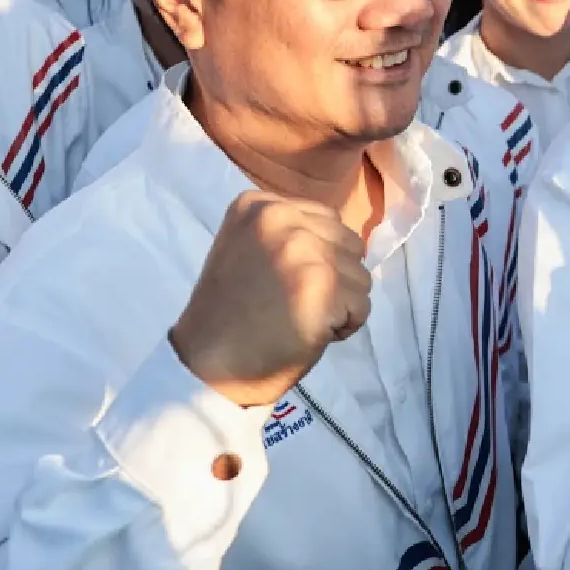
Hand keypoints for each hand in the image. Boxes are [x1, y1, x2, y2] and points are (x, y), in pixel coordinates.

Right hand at [169, 193, 370, 406]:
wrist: (208, 364)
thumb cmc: (231, 315)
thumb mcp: (250, 251)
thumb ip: (291, 234)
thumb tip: (346, 243)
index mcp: (258, 205)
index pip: (328, 220)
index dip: (320, 257)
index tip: (284, 281)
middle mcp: (280, 218)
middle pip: (350, 245)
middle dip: (334, 279)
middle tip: (292, 303)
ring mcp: (303, 249)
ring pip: (360, 277)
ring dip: (340, 304)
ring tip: (298, 317)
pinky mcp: (322, 284)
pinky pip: (361, 307)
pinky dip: (344, 327)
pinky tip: (308, 332)